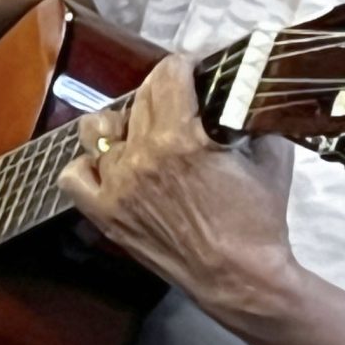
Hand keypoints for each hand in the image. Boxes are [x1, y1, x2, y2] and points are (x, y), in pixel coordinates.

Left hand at [56, 54, 300, 329]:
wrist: (242, 279)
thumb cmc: (259, 223)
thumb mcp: (270, 156)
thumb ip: (252, 114)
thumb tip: (243, 86)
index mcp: (181, 139)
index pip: (168, 74)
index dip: (184, 64)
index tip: (193, 69)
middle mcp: (142, 157)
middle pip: (139, 97)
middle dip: (162, 92)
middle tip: (180, 102)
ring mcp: (118, 186)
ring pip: (98, 129)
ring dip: (121, 123)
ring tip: (141, 132)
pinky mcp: (106, 214)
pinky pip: (74, 175)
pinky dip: (88, 164)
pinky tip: (110, 165)